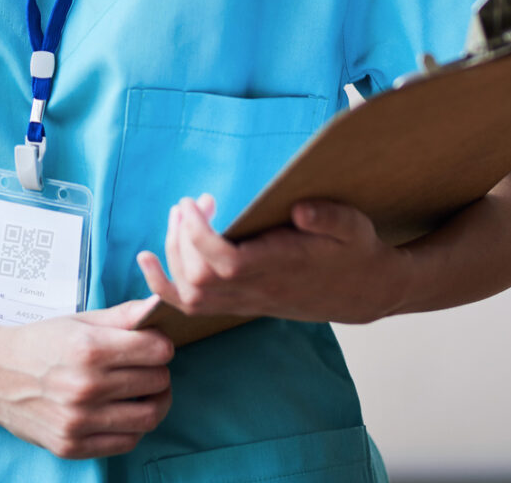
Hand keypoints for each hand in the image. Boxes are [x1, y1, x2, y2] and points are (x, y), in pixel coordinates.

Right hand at [0, 297, 174, 458]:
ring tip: (145, 392)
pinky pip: (126, 442)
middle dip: (160, 371)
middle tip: (150, 367)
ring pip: (148, 416)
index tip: (153, 345)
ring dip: (155, 402)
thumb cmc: (38, 343)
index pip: (158, 351)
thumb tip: (159, 306)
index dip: (161, 345)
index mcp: (89, 349)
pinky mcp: (72, 445)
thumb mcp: (78, 322)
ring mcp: (78, 420)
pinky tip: (124, 413)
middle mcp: (85, 386)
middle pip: (157, 382)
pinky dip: (134, 428)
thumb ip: (122, 316)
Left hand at [135, 194, 403, 324]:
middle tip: (190, 202)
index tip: (193, 202)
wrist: (363, 291)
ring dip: (174, 253)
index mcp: (281, 267)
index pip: (226, 263)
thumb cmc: (356, 252)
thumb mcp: (354, 226)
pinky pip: (192, 306)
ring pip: (191, 294)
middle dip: (182, 237)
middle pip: (199, 278)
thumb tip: (300, 210)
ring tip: (181, 215)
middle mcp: (258, 290)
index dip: (200, 236)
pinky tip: (147, 261)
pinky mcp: (240, 303)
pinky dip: (163, 287)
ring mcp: (246, 301)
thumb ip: (329, 217)